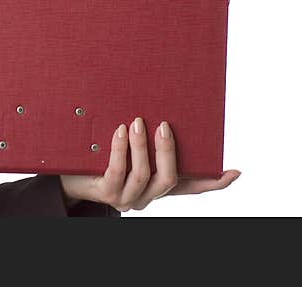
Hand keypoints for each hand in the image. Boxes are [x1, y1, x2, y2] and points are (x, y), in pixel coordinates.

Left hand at [59, 117, 240, 211]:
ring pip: (144, 175)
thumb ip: (144, 136)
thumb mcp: (126, 146)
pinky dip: (121, 150)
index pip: (189, 187)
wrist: (67, 173)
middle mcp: (145, 196)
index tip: (234, 171)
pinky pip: (118, 172)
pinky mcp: (106, 192)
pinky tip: (119, 131)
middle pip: (169, 179)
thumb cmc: (99, 155)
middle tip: (163, 125)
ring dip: (142, 147)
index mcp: (155, 185)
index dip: (212, 182)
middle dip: (168, 151)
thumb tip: (158, 106)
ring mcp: (126, 197)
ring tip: (138, 122)